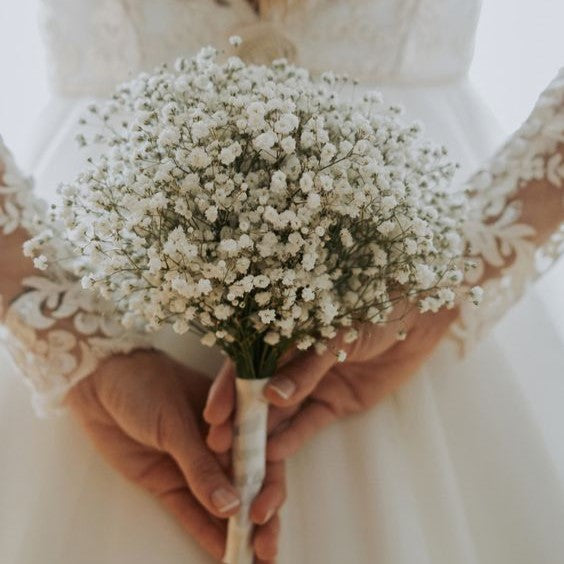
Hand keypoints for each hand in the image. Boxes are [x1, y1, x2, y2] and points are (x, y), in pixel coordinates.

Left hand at [66, 349, 285, 561]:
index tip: (266, 513)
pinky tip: (223, 555)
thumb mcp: (176, 422)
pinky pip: (190, 512)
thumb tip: (232, 507)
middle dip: (261, 519)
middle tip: (266, 552)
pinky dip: (206, 534)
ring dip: (238, 534)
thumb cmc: (146, 385)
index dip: (270, 484)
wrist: (99, 383)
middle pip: (248, 485)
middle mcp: (220, 445)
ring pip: (222, 504)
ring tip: (254, 563)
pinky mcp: (167, 482)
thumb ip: (201, 465)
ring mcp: (193, 466)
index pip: (262, 454)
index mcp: (233, 417)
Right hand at [205, 307, 457, 461]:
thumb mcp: (337, 332)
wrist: (419, 317)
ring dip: (263, 437)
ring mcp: (312, 384)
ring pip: (281, 414)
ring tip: (244, 461)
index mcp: (285, 335)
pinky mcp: (334, 403)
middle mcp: (292, 361)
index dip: (229, 388)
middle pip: (259, 394)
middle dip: (239, 420)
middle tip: (219, 447)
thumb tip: (271, 394)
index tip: (214, 415)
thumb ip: (306, 365)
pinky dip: (293, 438)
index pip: (248, 364)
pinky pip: (308, 424)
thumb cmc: (375, 309)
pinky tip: (276, 453)